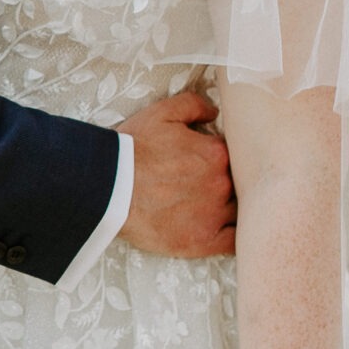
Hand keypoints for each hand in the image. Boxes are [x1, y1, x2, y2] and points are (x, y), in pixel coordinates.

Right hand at [119, 89, 235, 257]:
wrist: (108, 187)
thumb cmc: (132, 150)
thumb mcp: (162, 114)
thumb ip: (195, 105)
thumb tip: (215, 112)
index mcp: (216, 153)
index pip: (236, 155)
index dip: (224, 159)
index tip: (210, 163)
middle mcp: (221, 183)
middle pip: (240, 184)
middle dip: (229, 183)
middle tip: (210, 185)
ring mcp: (214, 215)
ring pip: (240, 212)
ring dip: (234, 209)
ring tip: (216, 208)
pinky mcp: (203, 241)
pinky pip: (233, 243)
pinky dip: (235, 237)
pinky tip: (227, 233)